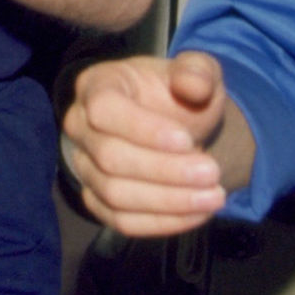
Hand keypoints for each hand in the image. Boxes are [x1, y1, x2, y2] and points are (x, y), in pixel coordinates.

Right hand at [62, 53, 233, 236]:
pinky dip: (163, 222)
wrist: (181, 127)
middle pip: (109, 157)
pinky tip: (199, 213)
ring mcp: (84, 167)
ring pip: (115, 194)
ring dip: (168, 201)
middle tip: (212, 172)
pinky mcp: (97, 201)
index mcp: (97, 85)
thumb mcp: (198, 72)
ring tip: (214, 196)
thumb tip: (191, 84)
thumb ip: (198, 72)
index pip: (103, 109)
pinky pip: (122, 221)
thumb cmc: (180, 94)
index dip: (143, 129)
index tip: (187, 140)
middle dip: (165, 170)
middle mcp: (79, 126)